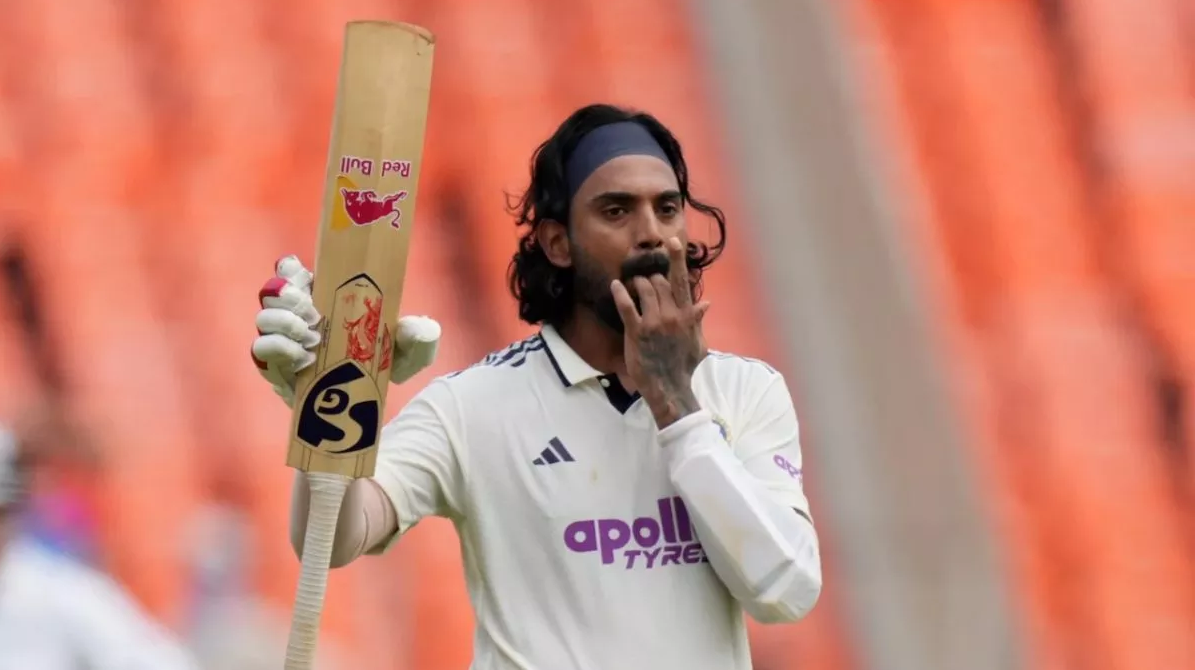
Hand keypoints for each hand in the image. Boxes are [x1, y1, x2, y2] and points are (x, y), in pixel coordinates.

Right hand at [250, 255, 441, 405]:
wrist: (370, 407)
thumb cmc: (385, 366)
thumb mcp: (410, 351)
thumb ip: (420, 337)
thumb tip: (420, 327)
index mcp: (321, 297)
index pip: (291, 272)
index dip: (290, 270)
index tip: (306, 278)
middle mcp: (296, 317)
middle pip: (271, 292)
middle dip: (289, 298)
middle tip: (316, 316)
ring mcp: (283, 343)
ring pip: (263, 320)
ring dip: (285, 325)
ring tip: (313, 341)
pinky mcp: (277, 371)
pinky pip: (260, 353)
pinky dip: (280, 351)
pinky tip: (307, 362)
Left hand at [611, 237, 710, 427]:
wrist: (669, 387)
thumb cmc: (683, 366)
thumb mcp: (697, 342)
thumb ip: (697, 321)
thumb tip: (705, 303)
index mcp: (686, 315)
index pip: (682, 281)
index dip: (676, 259)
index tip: (672, 241)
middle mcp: (671, 315)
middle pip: (659, 282)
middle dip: (651, 278)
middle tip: (647, 281)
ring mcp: (653, 323)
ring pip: (644, 289)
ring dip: (637, 283)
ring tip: (634, 285)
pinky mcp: (636, 332)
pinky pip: (626, 306)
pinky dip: (620, 294)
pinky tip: (615, 285)